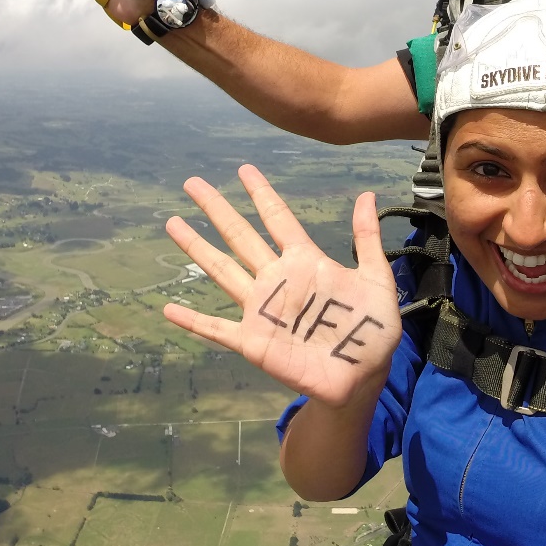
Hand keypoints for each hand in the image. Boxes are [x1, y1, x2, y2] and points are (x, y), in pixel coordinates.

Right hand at [163, 165, 401, 408]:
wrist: (363, 376)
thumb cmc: (372, 330)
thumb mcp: (376, 279)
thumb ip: (366, 239)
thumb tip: (366, 194)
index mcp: (307, 262)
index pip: (278, 219)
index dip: (261, 194)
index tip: (244, 169)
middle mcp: (278, 280)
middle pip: (241, 236)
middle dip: (217, 209)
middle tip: (193, 183)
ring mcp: (262, 310)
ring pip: (222, 271)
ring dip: (197, 248)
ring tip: (173, 223)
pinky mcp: (253, 341)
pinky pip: (216, 329)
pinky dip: (193, 320)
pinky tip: (169, 309)